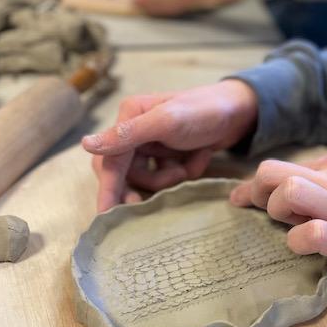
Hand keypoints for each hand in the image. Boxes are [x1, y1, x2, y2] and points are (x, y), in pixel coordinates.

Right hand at [82, 80, 257, 211]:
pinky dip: (182, 173)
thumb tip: (85, 145)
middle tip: (149, 202)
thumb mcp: (166, 121)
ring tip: (188, 166)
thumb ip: (127, 135)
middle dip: (143, 184)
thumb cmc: (204, 111)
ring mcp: (153, 144)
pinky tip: (198, 159)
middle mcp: (136, 131)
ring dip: (168, 178)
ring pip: (146, 178)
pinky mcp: (169, 155)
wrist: (241, 112)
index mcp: (129, 117)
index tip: (105, 215)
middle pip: (124, 172)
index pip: (111, 160)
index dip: (108, 189)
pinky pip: (166, 176)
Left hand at [230, 154, 326, 280]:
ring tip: (287, 228)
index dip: (250, 186)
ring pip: (290, 191)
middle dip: (255, 194)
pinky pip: (311, 233)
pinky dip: (297, 242)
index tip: (239, 201)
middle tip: (259, 215)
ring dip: (276, 211)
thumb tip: (282, 196)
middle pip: (272, 171)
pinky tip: (304, 248)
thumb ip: (322, 187)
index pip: (277, 167)